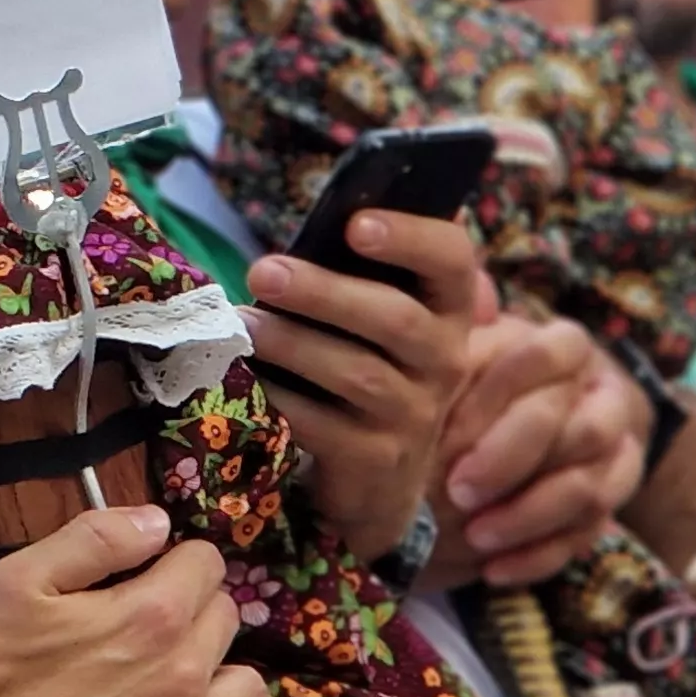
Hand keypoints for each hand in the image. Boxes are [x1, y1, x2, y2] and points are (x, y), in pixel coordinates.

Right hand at [0, 506, 270, 696]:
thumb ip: (94, 538)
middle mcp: (184, 677)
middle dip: (193, 609)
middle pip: (226, 618)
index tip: (146, 574)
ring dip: (217, 676)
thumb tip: (157, 522)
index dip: (174, 560)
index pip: (205, 562)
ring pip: (246, 688)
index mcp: (150, 617)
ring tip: (174, 683)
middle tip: (144, 627)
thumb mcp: (15, 582)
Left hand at [243, 209, 482, 558]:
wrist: (379, 471)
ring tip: (242, 326)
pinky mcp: (377, 460)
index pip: (452, 259)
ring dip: (293, 344)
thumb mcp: (374, 312)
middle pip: (396, 319)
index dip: (411, 237)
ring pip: (359, 373)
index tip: (355, 225)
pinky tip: (246, 379)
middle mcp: (444, 358)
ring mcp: (415, 413)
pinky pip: (326, 426)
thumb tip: (306, 225)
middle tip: (262, 272)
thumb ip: (354, 269)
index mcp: (447, 306)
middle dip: (325, 292)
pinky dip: (281, 401)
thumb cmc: (364, 359)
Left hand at [427, 315, 644, 588]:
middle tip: (455, 492)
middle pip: (581, 430)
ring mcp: (619, 457)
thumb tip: (473, 292)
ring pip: (591, 490)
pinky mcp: (612, 508)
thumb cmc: (484, 378)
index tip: (448, 429)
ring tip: (475, 538)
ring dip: (529, 518)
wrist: (536, 421)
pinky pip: (587, 538)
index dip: (503, 392)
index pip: (556, 354)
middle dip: (514, 463)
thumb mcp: (472, 346)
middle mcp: (607, 399)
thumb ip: (466, 327)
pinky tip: (493, 571)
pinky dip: (539, 557)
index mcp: (570, 349)